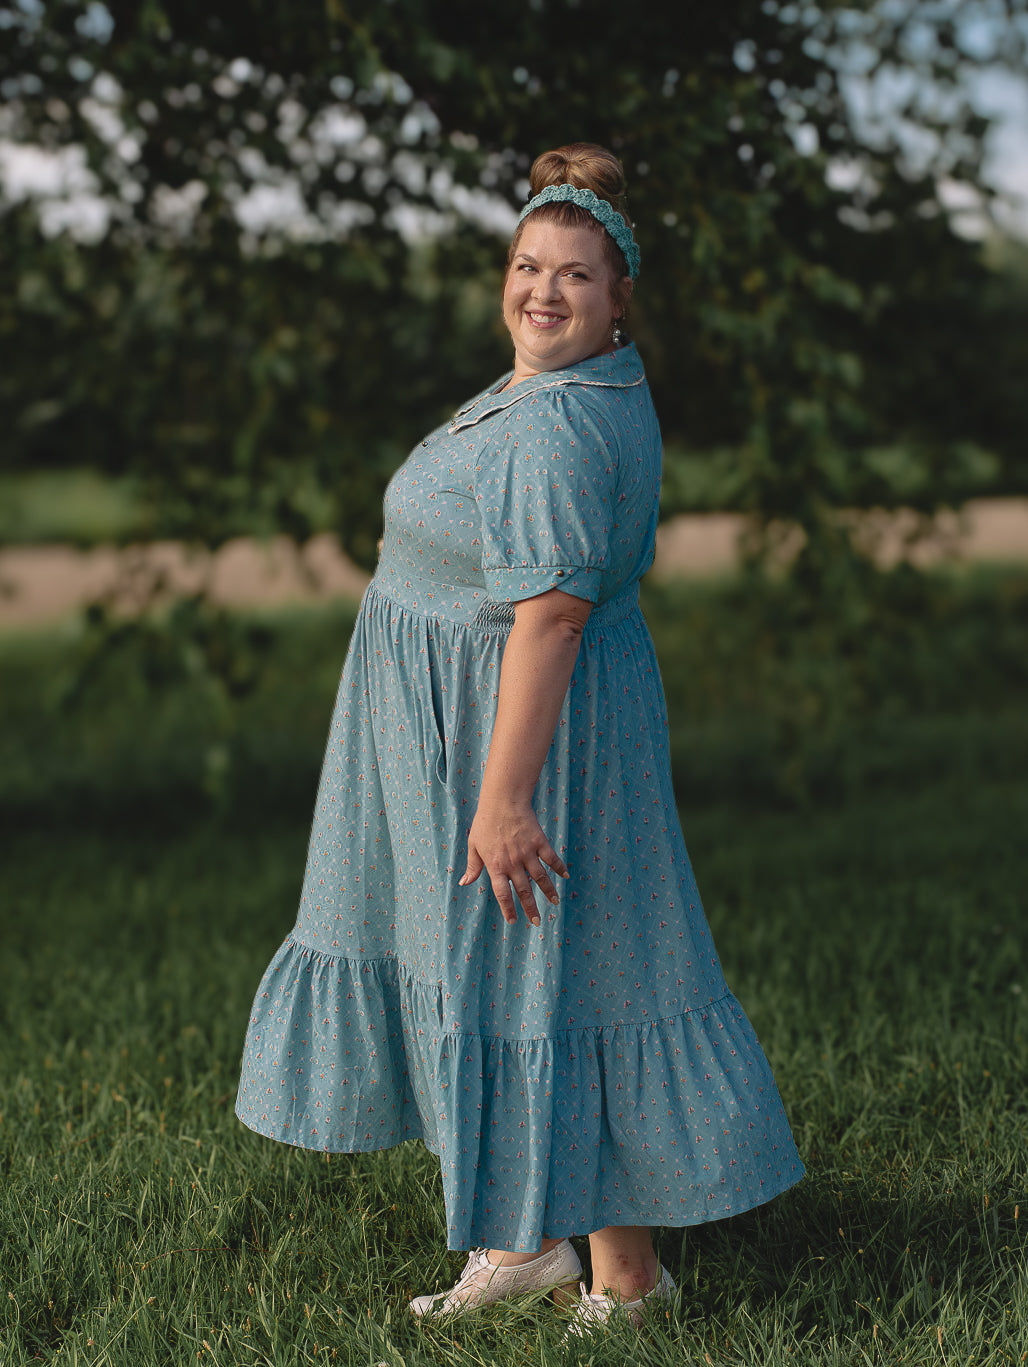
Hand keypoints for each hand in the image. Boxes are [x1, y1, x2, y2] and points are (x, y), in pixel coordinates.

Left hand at [459, 797, 568, 927]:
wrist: (502, 801)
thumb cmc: (485, 823)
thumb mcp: (473, 845)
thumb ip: (472, 866)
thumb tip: (464, 882)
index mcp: (495, 866)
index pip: (503, 894)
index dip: (508, 909)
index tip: (513, 921)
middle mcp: (513, 863)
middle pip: (524, 891)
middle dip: (531, 908)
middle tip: (537, 922)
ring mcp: (527, 853)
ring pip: (541, 878)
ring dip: (549, 892)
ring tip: (555, 903)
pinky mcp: (539, 842)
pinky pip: (551, 858)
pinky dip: (559, 868)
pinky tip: (565, 876)